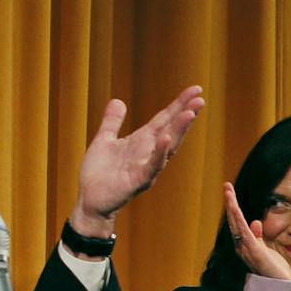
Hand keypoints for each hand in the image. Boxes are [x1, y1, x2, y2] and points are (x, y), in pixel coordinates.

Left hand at [71, 85, 205, 236]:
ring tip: (189, 113)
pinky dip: (159, 153)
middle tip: (200, 99)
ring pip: (168, 147)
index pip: (165, 119)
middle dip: (186, 114)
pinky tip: (166, 139)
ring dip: (179, 130)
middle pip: (172, 130)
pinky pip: (152, 166)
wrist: (90, 201)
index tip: (195, 89)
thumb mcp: (104, 141)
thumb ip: (112, 122)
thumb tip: (118, 101)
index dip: (179, 104)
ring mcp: (146, 167)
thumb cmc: (99, 174)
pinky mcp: (137, 181)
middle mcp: (149, 153)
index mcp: (142, 142)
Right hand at [222, 182, 290, 281]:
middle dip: (230, 203)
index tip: (231, 193)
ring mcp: (247, 249)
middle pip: (233, 221)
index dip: (233, 208)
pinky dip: (238, 219)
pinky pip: (244, 233)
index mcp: (245, 245)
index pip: (237, 223)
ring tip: (228, 192)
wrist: (281, 286)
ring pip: (236, 224)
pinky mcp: (254, 251)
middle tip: (226, 186)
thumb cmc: (273, 269)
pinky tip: (235, 208)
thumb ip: (258, 236)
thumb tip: (255, 221)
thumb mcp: (266, 248)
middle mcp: (242, 246)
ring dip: (231, 207)